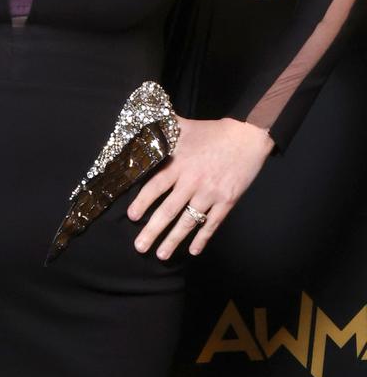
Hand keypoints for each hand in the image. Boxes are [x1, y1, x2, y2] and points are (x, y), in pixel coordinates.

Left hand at [126, 115, 274, 259]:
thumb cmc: (212, 132)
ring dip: (173, 240)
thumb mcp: (183, 126)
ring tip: (161, 255)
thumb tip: (140, 121)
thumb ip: (162, 127)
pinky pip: (212, 224)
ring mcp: (210, 193)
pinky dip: (202, 238)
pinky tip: (192, 251)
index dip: (143, 202)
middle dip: (153, 230)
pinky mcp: (227, 201)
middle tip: (139, 247)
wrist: (246, 138)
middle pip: (168, 210)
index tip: (132, 216)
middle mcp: (192, 181)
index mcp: (179, 163)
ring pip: (188, 221)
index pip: (156, 186)